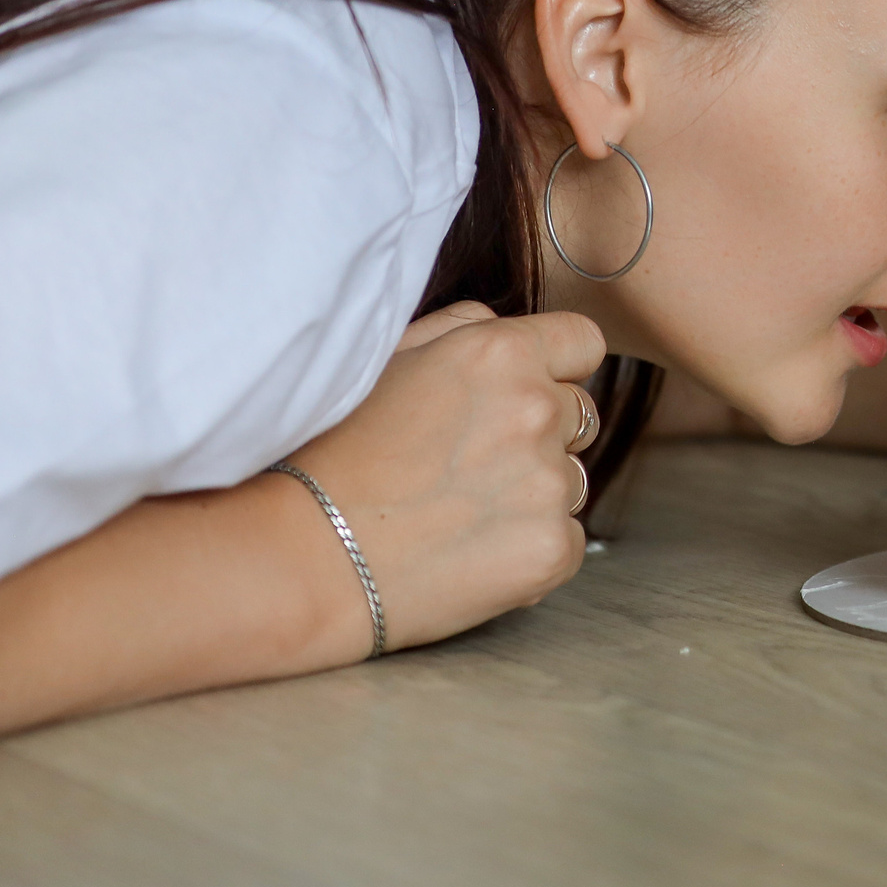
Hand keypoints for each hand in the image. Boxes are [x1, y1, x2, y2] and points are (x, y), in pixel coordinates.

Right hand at [284, 301, 605, 655]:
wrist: (303, 560)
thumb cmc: (330, 454)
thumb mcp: (385, 359)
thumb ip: (460, 328)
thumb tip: (503, 326)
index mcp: (503, 353)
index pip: (583, 343)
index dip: (556, 369)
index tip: (520, 396)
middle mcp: (538, 410)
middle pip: (580, 413)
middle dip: (541, 433)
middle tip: (467, 466)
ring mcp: (550, 483)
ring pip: (572, 479)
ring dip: (534, 492)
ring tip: (457, 513)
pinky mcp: (551, 548)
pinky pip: (567, 540)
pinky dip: (531, 550)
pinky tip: (469, 554)